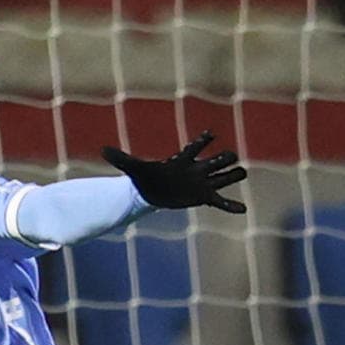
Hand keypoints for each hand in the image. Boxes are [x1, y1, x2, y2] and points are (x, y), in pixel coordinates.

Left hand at [102, 131, 247, 213]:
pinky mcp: (203, 197)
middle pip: (219, 159)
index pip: (196, 146)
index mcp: (184, 159)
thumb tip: (102, 149)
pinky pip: (221, 201)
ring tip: (240, 173)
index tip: (209, 134)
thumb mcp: (134, 169)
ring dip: (234, 175)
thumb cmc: (146, 177)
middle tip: (228, 158)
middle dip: (225, 158)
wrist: (152, 191)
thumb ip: (121, 159)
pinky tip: (242, 210)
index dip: (203, 140)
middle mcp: (198, 168)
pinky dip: (231, 206)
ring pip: (226, 176)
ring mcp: (203, 182)